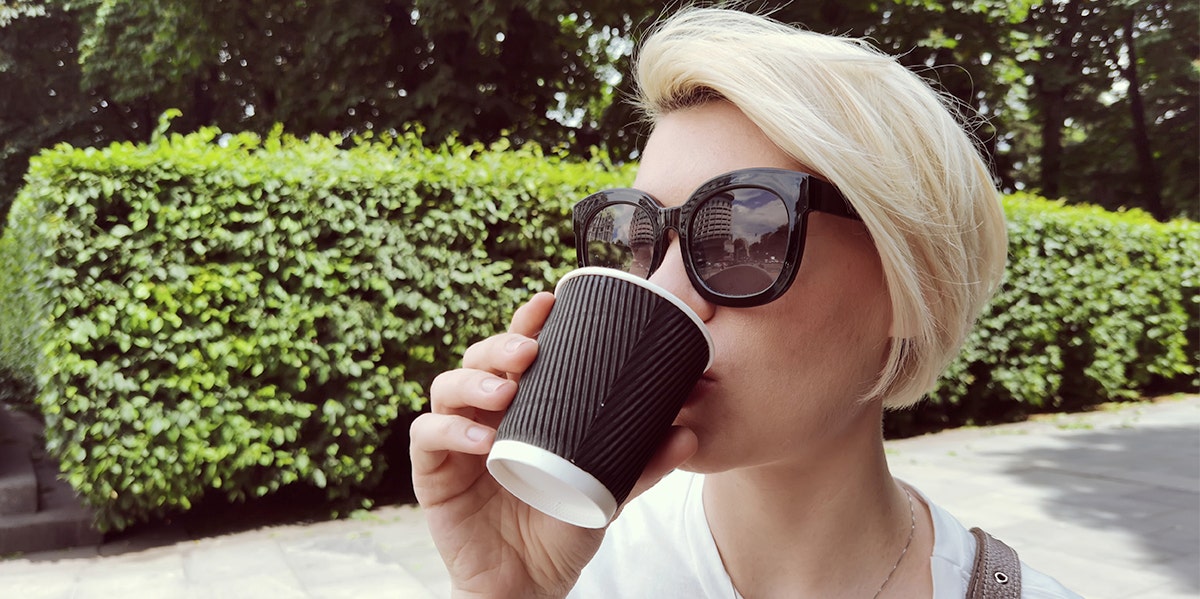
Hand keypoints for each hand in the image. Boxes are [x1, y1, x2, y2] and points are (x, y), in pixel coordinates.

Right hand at [410, 292, 698, 598]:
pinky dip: (449, 430)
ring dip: (473, 382)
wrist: (531, 584)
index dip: (527, 321)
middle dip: (501, 345)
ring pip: (447, 387)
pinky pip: (428, 437)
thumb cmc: (562, 526)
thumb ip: (642, 463)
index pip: (519, 351)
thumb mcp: (607, 492)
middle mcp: (487, 414)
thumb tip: (688, 432)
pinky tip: (479, 440)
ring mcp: (457, 441)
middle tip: (531, 351)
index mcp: (524, 407)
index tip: (547, 301)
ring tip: (505, 394)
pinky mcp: (434, 473)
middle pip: (480, 358)